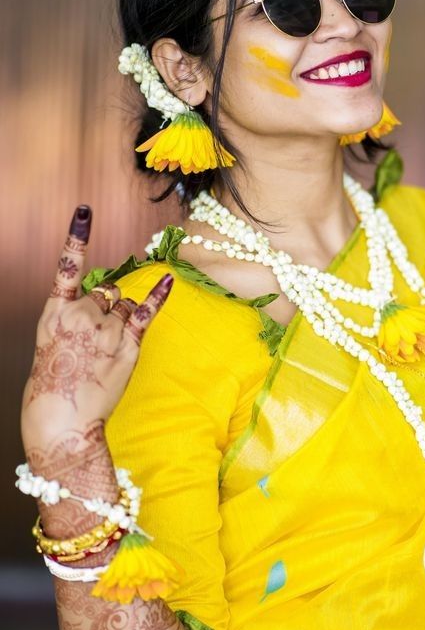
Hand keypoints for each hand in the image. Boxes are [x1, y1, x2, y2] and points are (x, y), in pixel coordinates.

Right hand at [21, 205, 172, 452]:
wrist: (61, 419)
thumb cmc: (54, 382)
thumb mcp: (51, 342)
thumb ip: (74, 318)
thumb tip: (105, 302)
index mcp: (54, 312)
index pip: (67, 267)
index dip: (77, 237)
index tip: (86, 211)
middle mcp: (81, 315)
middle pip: (106, 292)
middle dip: (106, 306)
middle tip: (96, 338)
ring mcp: (106, 330)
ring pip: (125, 306)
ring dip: (123, 318)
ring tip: (106, 350)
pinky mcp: (128, 346)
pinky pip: (146, 313)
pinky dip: (158, 297)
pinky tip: (169, 281)